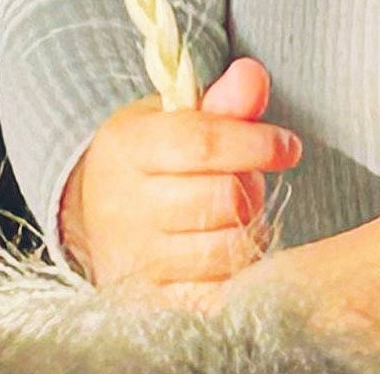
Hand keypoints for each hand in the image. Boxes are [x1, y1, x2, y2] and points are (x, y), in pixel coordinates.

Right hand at [58, 57, 301, 297]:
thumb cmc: (149, 155)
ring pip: (225, 251)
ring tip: (237, 215)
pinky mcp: (150, 302)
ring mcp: (136, 260)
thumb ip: (221, 100)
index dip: (257, 144)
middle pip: (221, 199)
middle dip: (252, 187)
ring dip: (248, 231)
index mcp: (129, 147)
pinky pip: (213, 298)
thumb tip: (253, 77)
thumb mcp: (174, 114)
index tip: (288, 146)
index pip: (204, 143)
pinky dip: (235, 276)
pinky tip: (230, 252)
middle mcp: (127, 207)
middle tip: (247, 180)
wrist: (91, 214)